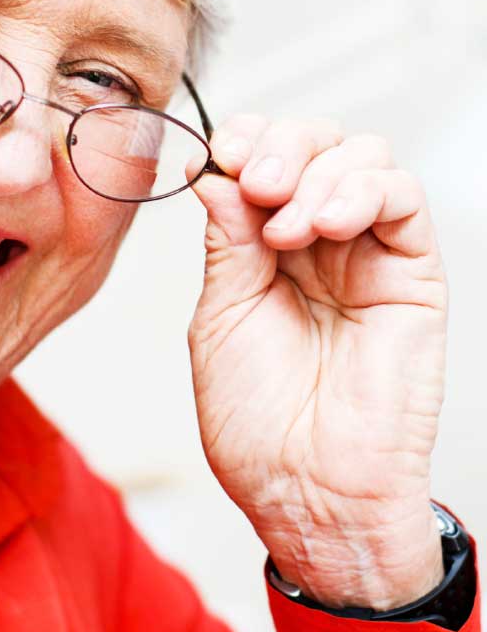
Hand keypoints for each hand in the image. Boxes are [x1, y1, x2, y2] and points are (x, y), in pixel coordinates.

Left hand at [188, 116, 445, 609]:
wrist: (309, 491)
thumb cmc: (257, 422)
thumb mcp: (221, 318)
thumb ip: (227, 243)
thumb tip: (218, 173)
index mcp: (263, 249)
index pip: (263, 158)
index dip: (245, 140)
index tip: (221, 154)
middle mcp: (317, 242)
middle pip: (313, 143)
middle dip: (280, 146)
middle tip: (257, 183)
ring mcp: (366, 254)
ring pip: (362, 155)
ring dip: (317, 171)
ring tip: (286, 229)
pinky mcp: (412, 273)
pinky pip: (404, 197)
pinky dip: (363, 190)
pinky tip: (325, 227)